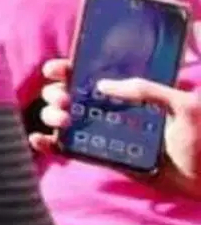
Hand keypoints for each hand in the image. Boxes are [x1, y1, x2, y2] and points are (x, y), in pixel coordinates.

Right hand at [31, 57, 200, 197]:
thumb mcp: (185, 105)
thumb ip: (149, 89)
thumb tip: (103, 85)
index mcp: (129, 91)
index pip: (90, 72)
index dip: (67, 67)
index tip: (58, 69)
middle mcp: (112, 109)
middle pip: (69, 93)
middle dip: (57, 93)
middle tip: (65, 100)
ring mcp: (105, 134)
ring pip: (64, 119)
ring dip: (52, 115)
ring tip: (63, 121)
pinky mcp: (104, 158)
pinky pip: (70, 150)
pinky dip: (48, 144)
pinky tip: (38, 139)